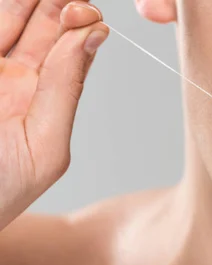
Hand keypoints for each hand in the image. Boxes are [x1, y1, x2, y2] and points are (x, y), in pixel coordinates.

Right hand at [0, 0, 106, 227]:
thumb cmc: (0, 191)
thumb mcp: (44, 145)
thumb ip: (65, 89)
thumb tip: (94, 38)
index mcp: (44, 96)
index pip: (71, 48)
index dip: (82, 23)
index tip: (86, 12)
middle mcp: (15, 75)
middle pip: (42, 22)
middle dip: (59, 2)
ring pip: (9, 15)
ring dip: (28, 1)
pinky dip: (5, 10)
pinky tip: (17, 2)